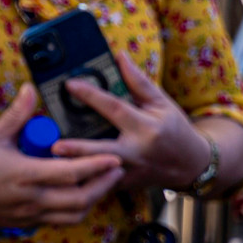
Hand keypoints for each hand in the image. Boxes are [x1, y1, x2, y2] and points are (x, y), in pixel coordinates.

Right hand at [0, 83, 123, 228]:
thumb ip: (16, 115)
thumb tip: (31, 89)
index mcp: (26, 175)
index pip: (70, 173)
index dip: (95, 166)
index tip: (114, 158)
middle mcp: (33, 199)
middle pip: (80, 198)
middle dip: (103, 185)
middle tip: (118, 169)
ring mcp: (32, 214)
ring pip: (74, 214)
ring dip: (94, 200)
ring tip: (104, 183)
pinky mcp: (29, 222)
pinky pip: (61, 221)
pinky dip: (77, 210)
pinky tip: (80, 197)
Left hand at [52, 50, 210, 190]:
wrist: (191, 165)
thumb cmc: (175, 129)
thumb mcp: (162, 102)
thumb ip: (138, 81)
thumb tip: (119, 56)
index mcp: (146, 127)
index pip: (114, 108)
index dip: (92, 95)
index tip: (69, 85)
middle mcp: (137, 152)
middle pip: (103, 151)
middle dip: (78, 150)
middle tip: (55, 146)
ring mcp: (130, 172)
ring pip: (98, 172)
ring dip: (76, 168)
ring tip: (51, 162)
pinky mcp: (124, 186)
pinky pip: (100, 183)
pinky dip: (83, 178)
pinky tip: (62, 175)